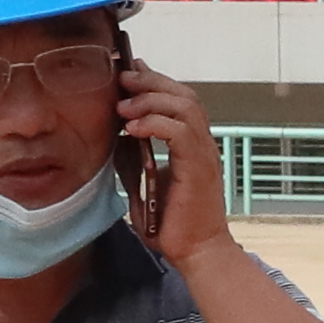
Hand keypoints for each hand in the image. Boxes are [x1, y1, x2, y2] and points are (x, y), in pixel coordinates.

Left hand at [117, 57, 230, 269]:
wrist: (196, 251)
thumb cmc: (173, 224)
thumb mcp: (144, 182)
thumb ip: (134, 158)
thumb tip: (119, 136)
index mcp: (192, 145)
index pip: (180, 100)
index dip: (155, 81)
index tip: (129, 70)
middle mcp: (203, 143)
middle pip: (184, 94)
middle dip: (151, 81)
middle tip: (122, 79)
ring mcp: (204, 153)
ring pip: (184, 106)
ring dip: (151, 99)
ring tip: (124, 106)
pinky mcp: (198, 166)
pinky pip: (180, 131)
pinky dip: (155, 123)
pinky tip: (132, 129)